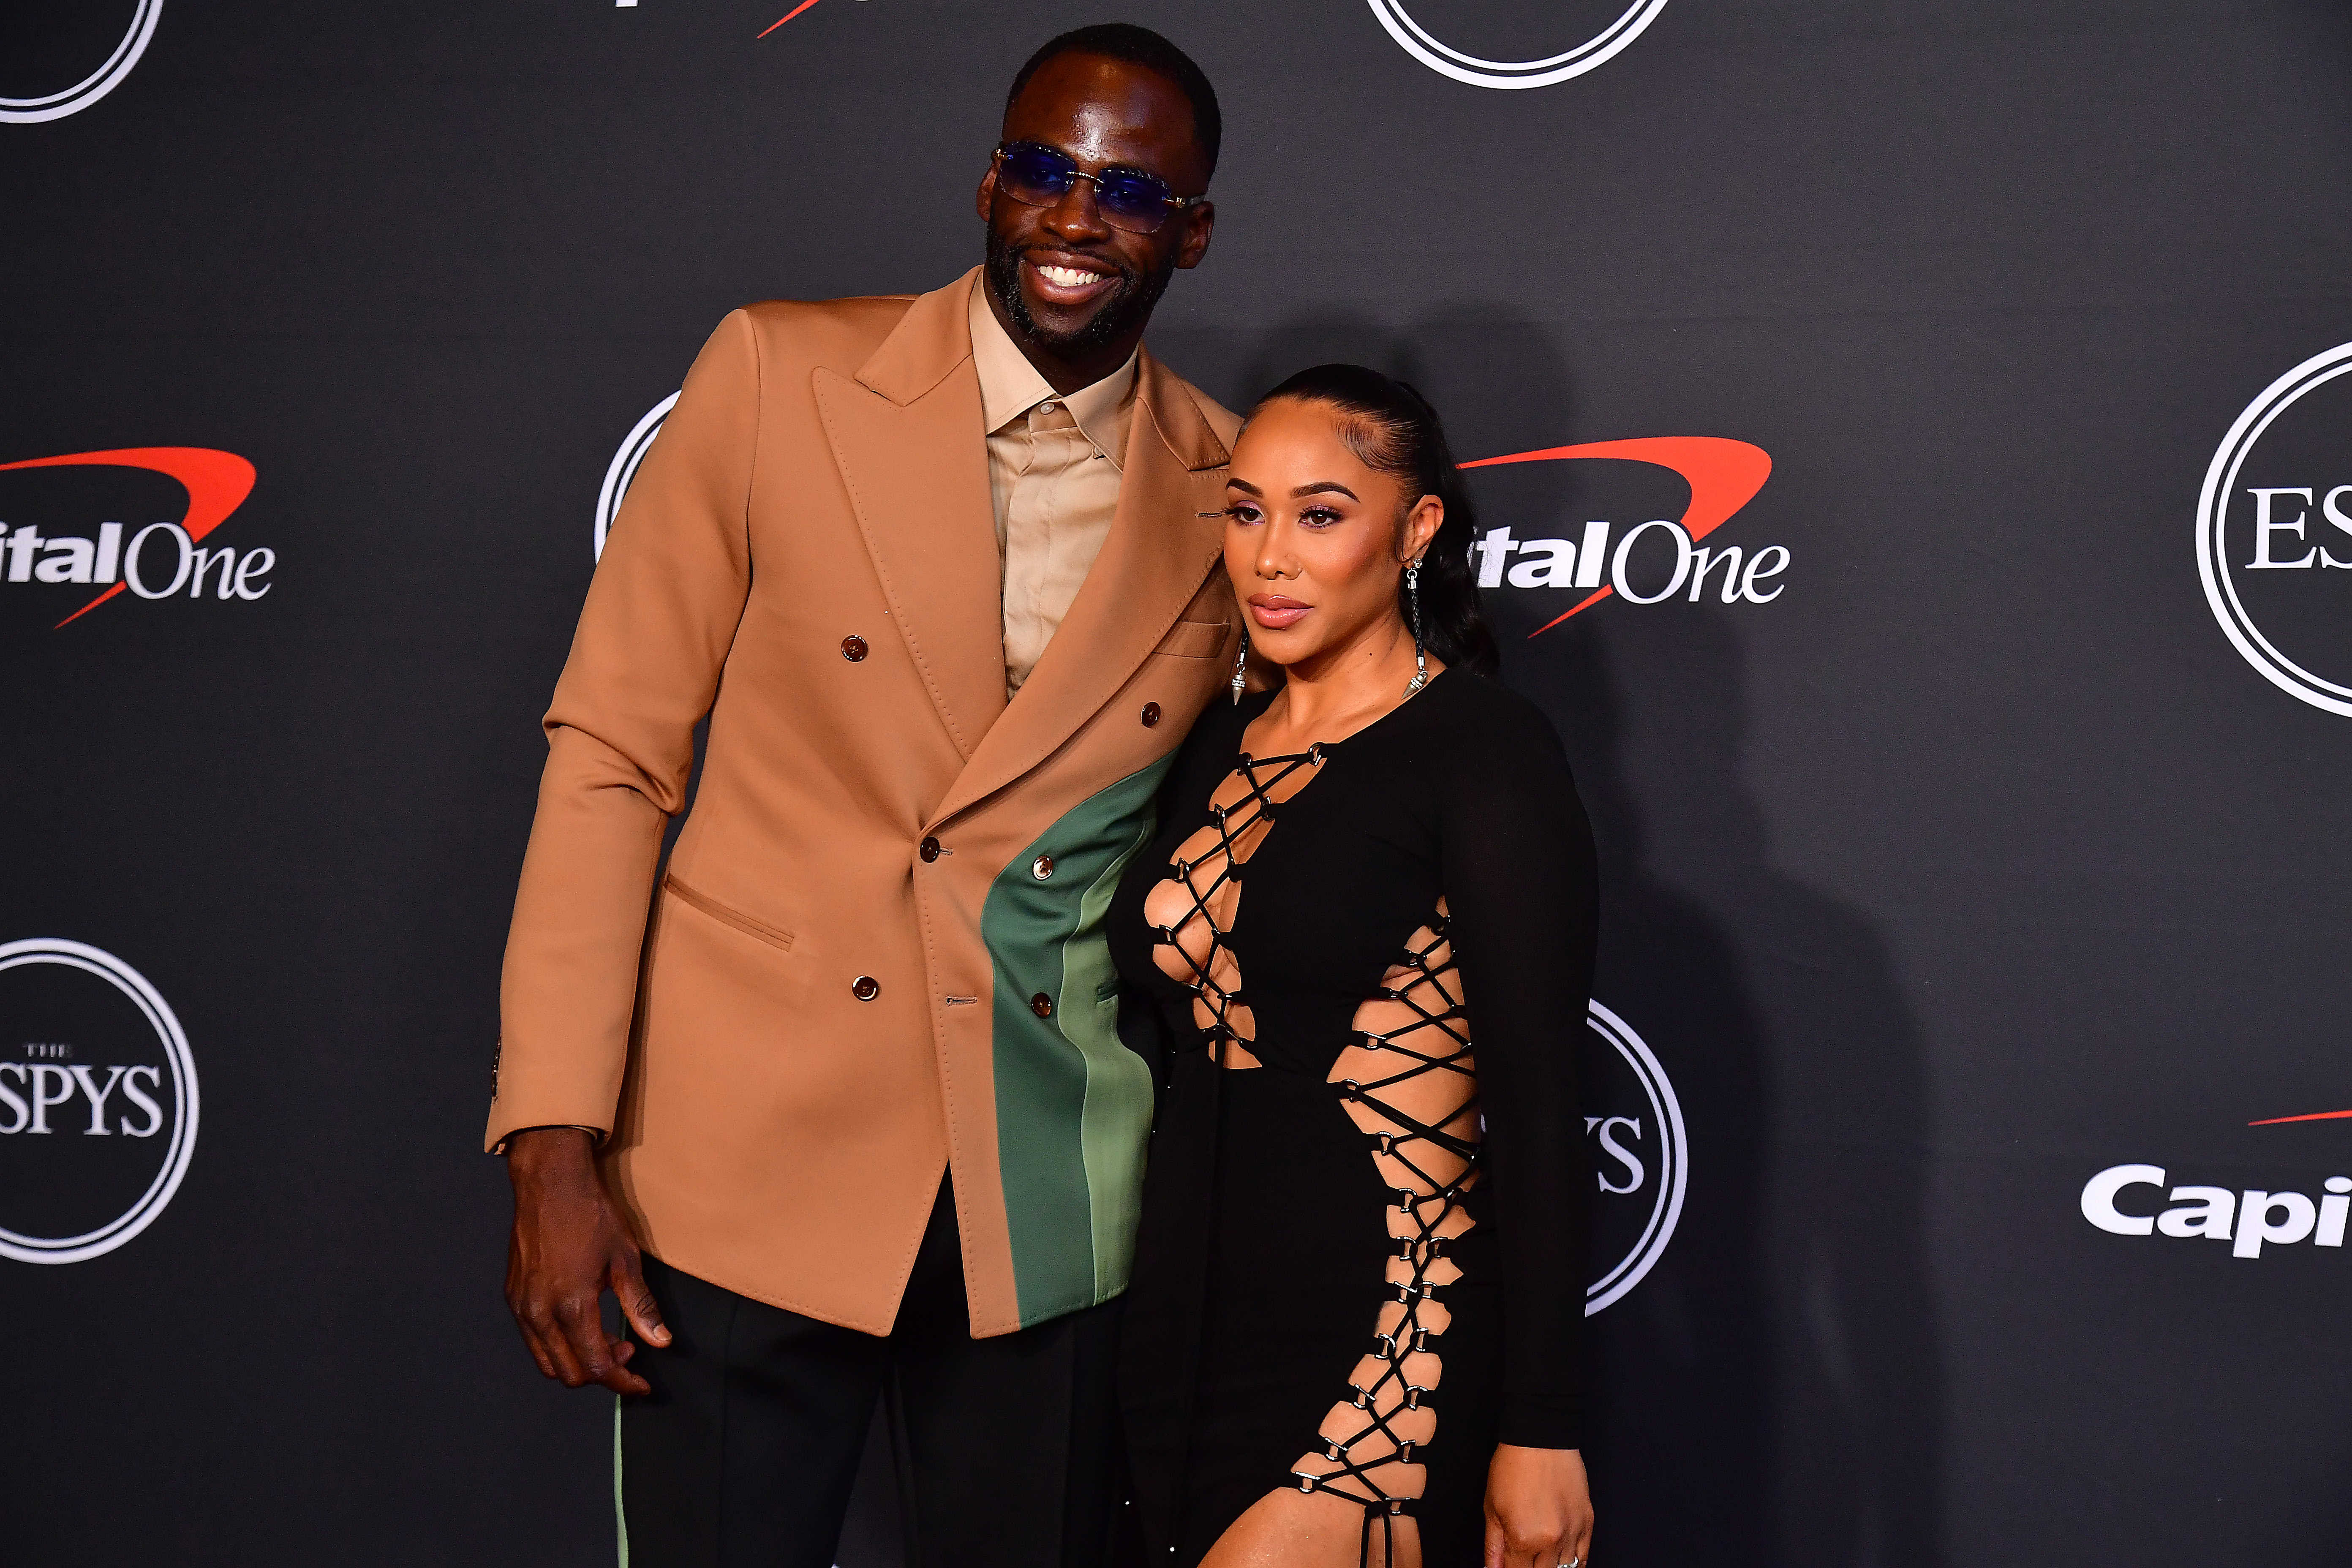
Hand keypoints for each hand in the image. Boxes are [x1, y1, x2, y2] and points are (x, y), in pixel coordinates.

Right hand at [503, 1127, 670, 1394]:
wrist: (550, 1183)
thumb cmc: (590, 1215)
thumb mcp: (626, 1260)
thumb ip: (641, 1307)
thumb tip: (661, 1341)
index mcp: (571, 1306)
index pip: (596, 1366)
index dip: (622, 1381)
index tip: (641, 1384)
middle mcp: (540, 1313)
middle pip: (570, 1373)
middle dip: (602, 1373)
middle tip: (626, 1351)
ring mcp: (522, 1306)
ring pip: (548, 1362)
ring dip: (578, 1363)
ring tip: (605, 1339)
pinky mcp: (513, 1297)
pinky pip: (533, 1340)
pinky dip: (558, 1346)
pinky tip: (580, 1325)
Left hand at [1483, 1444, 1592, 1567]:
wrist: (1541, 1437)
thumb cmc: (1512, 1467)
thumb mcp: (1491, 1508)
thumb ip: (1493, 1546)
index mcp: (1522, 1538)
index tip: (1507, 1564)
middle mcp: (1550, 1541)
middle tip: (1522, 1557)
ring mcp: (1572, 1533)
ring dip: (1550, 1566)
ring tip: (1540, 1557)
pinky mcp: (1587, 1522)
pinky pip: (1583, 1557)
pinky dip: (1573, 1563)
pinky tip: (1563, 1562)